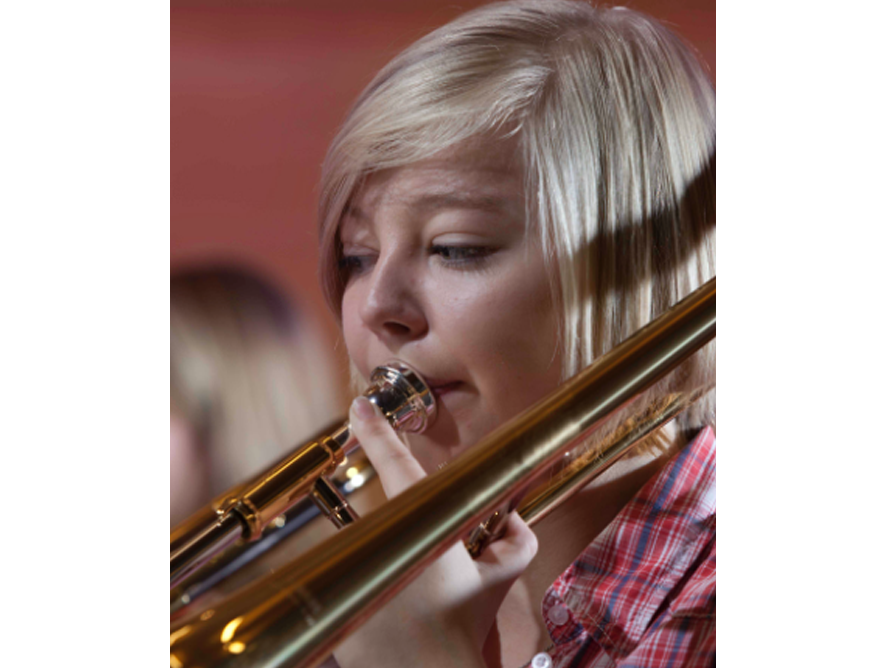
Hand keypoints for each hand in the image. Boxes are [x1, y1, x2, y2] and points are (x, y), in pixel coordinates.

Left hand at [332, 397, 537, 667]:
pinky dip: (374, 590)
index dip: (377, 430)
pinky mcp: (335, 594)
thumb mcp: (501, 578)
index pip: (396, 466)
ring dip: (389, 565)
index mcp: (420, 524)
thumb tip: (513, 518)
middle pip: (385, 515)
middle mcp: (379, 538)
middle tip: (432, 576)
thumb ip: (517, 541)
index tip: (359, 406)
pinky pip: (353, 578)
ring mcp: (352, 567)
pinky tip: (394, 618)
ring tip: (414, 605)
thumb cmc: (464, 624)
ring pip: (368, 547)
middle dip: (407, 536)